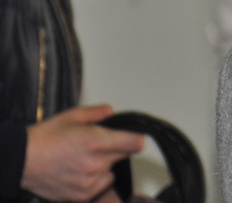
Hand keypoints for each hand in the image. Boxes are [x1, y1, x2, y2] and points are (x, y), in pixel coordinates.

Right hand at [22, 104, 144, 201]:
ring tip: (83, 160)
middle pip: (124, 156)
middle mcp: (96, 163)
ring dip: (104, 166)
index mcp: (96, 142)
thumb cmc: (43, 138)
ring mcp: (89, 182)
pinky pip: (100, 186)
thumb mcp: (71, 116)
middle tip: (97, 146)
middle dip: (116, 149)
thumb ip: (96, 113)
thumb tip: (111, 112)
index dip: (135, 138)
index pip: (135, 142)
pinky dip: (94, 180)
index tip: (132, 137)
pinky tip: (78, 172)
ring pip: (112, 171)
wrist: (21, 161)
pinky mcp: (82, 195)